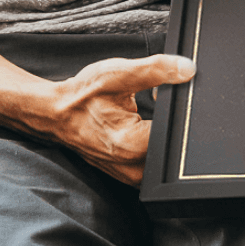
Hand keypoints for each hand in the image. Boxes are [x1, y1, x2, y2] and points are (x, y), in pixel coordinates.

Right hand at [50, 54, 195, 185]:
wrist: (57, 114)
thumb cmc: (82, 96)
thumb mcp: (118, 74)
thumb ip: (156, 70)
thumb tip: (187, 69)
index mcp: (133, 144)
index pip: (177, 132)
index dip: (178, 110)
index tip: (161, 98)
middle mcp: (134, 167)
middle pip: (175, 148)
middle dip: (171, 124)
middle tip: (150, 107)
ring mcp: (132, 176)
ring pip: (166, 158)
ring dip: (162, 136)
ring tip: (141, 119)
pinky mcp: (130, 176)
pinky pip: (155, 163)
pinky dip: (153, 145)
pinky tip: (140, 128)